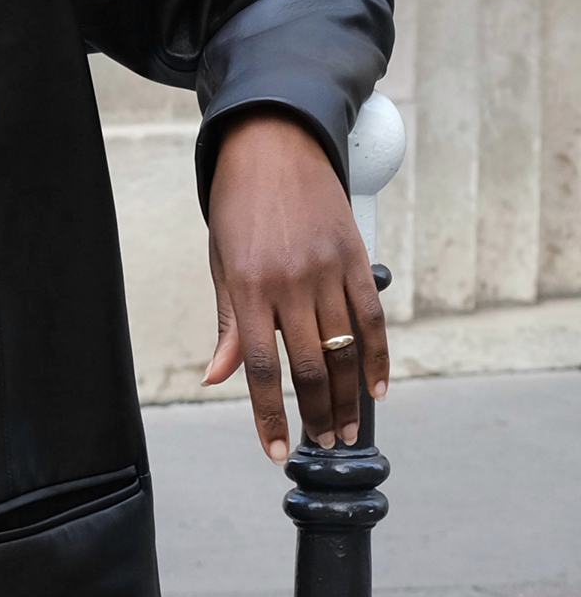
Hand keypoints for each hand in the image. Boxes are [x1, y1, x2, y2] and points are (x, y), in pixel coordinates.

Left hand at [203, 111, 388, 459]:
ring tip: (347, 429)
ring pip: (343, 349)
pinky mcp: (354, 255)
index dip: (269, 416)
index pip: (259, 369)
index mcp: (247, 290)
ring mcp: (325, 269)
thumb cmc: (237, 210)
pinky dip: (377, 355)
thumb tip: (218, 378)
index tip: (276, 451)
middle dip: (316, 414)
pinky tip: (376, 387)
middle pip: (309, 366)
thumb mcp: (221, 266)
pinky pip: (371, 316)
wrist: (273, 145)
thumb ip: (228, 325)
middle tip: (324, 445)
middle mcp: (289, 283)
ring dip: (347, 396)